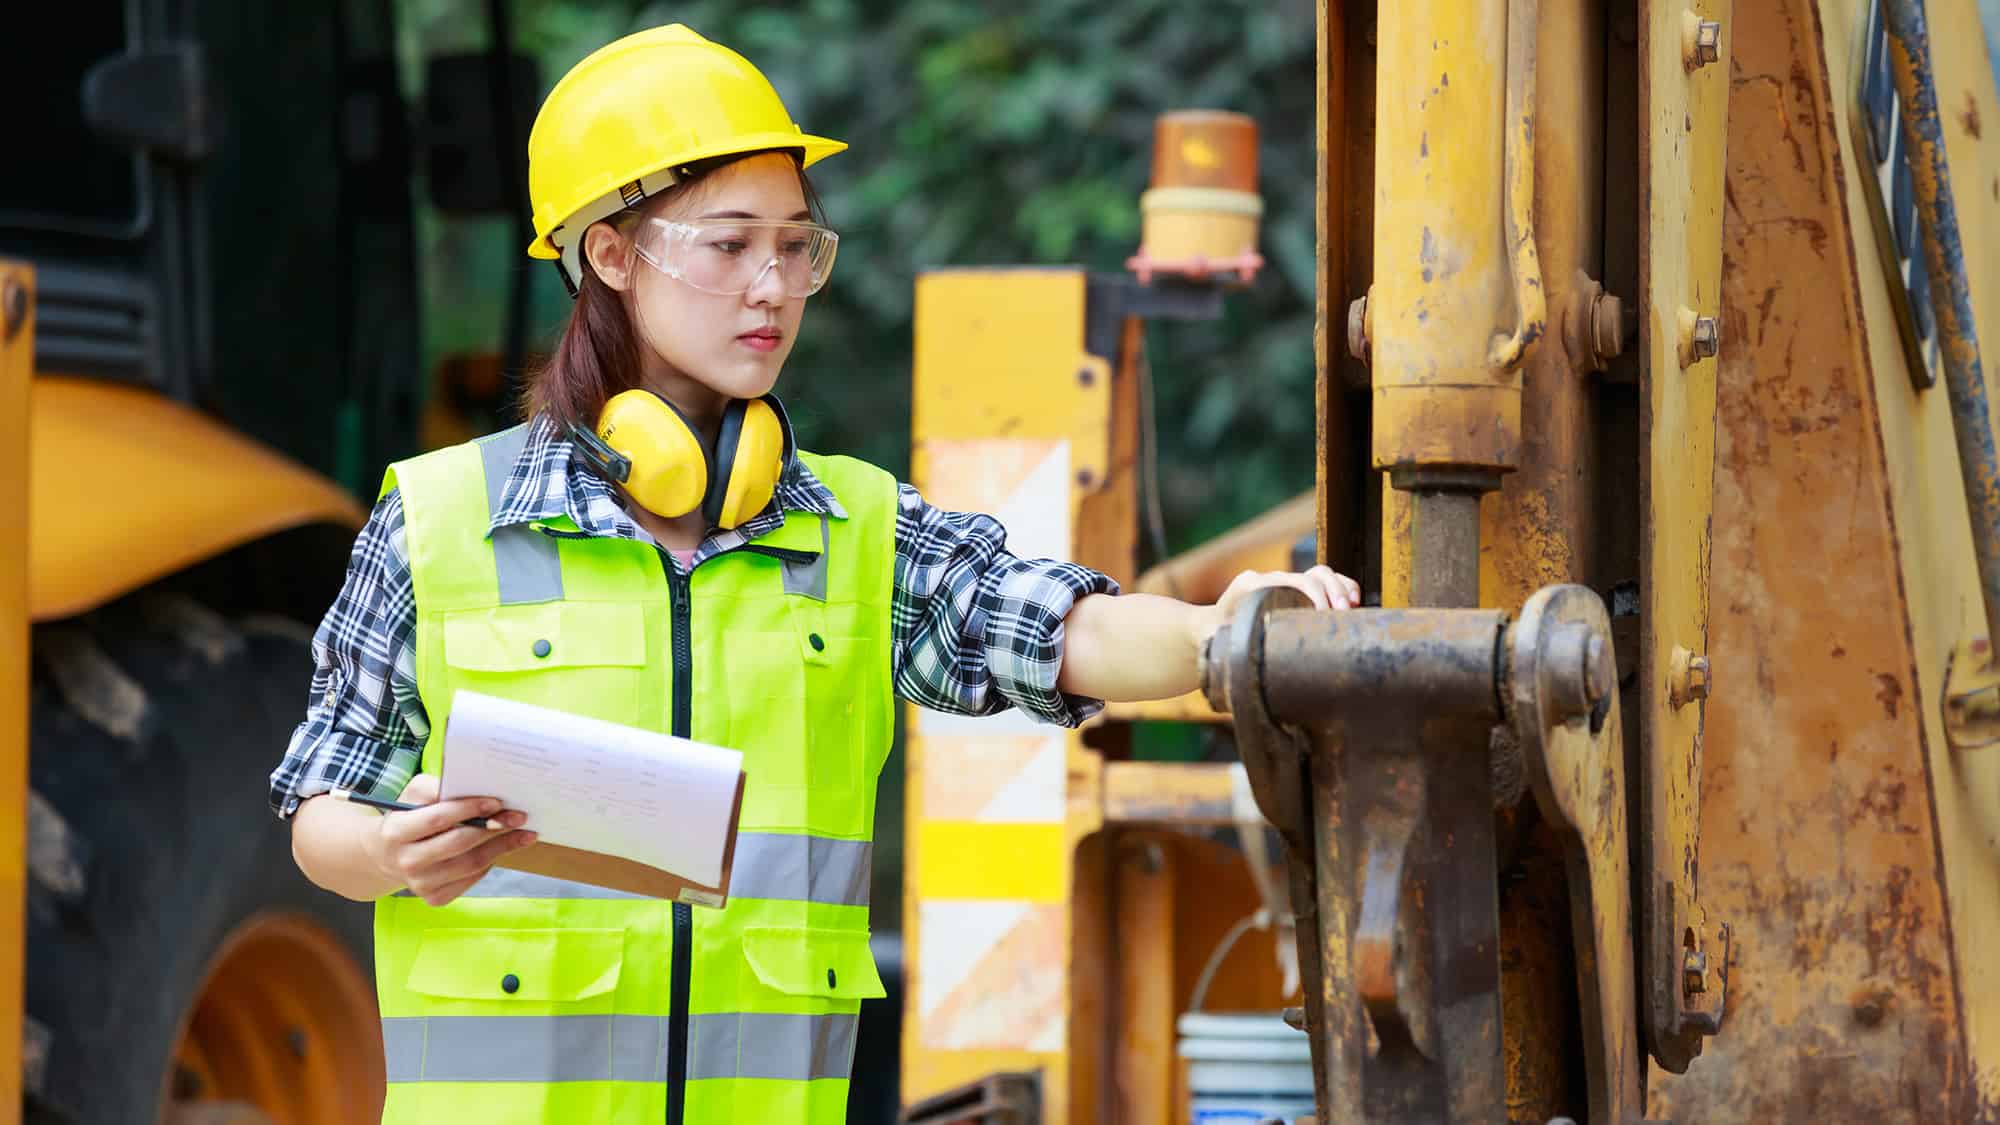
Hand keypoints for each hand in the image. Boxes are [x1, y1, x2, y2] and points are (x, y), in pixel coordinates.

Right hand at [361, 773, 537, 906]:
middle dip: (494, 829)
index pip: (439, 818)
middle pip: (459, 843)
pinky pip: (470, 879)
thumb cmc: (409, 816)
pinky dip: (490, 863)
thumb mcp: (413, 794)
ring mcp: (420, 884)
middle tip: (520, 817)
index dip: (470, 808)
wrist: (388, 854)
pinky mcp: (434, 898)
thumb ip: (436, 788)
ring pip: (470, 864)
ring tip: (524, 834)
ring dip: (502, 848)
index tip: (498, 802)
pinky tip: (502, 849)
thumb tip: (474, 785)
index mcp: (396, 831)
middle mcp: (406, 861)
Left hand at [1194, 565, 1362, 649]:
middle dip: (1330, 591)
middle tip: (1340, 614)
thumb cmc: (1212, 634)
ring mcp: (1286, 582)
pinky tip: (1354, 602)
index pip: (1287, 579)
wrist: (1211, 625)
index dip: (1309, 591)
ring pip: (1322, 574)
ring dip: (1341, 589)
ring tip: (1351, 609)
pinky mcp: (1299, 590)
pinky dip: (1343, 587)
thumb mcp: (1212, 636)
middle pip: (1311, 575)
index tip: (1321, 612)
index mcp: (1250, 585)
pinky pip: (1327, 581)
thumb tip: (1224, 646)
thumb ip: (1217, 639)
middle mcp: (1271, 579)